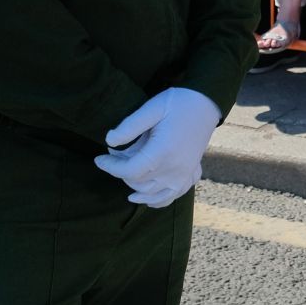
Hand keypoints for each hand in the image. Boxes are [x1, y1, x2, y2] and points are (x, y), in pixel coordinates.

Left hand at [94, 87, 221, 207]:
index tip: (99, 158)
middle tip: (113, 156)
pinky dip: (159, 201)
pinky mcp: (190, 174)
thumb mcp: (152, 107)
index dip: (110, 167)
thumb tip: (109, 141)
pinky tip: (147, 199)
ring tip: (124, 180)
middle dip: (121, 172)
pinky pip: (173, 196)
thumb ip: (129, 126)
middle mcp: (174, 168)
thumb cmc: (178, 103)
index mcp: (163, 152)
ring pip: (154, 194)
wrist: (206, 103)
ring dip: (136, 190)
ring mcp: (184, 174)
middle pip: (139, 183)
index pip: (129, 171)